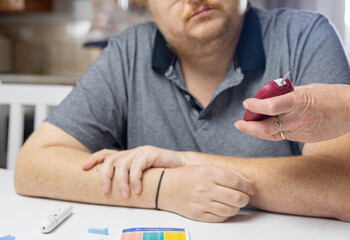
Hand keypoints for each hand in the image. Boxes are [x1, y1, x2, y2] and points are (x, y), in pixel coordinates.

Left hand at [82, 146, 192, 196]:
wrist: (181, 165)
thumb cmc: (161, 171)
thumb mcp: (141, 174)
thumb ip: (129, 176)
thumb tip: (114, 188)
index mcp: (128, 155)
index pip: (107, 153)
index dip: (94, 159)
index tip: (84, 167)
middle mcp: (132, 152)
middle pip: (111, 160)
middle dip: (105, 176)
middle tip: (106, 191)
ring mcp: (141, 151)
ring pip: (122, 165)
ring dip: (121, 182)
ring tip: (126, 194)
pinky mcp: (150, 154)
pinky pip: (137, 166)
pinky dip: (135, 179)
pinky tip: (138, 189)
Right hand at [159, 165, 255, 221]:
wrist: (163, 187)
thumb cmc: (186, 176)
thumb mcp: (206, 167)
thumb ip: (228, 173)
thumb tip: (249, 182)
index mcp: (207, 173)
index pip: (237, 181)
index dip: (248, 186)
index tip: (251, 187)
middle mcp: (205, 188)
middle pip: (237, 198)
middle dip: (246, 198)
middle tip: (245, 196)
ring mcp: (201, 203)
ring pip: (231, 210)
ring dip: (237, 207)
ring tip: (234, 201)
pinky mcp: (198, 215)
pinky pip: (220, 218)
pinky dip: (226, 214)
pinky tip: (223, 207)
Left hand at [235, 84, 349, 142]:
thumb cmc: (332, 96)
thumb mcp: (307, 89)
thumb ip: (288, 94)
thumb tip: (272, 96)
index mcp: (299, 101)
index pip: (271, 106)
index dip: (255, 106)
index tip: (246, 103)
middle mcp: (298, 118)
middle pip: (267, 128)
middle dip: (249, 127)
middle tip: (238, 124)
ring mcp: (302, 131)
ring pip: (273, 135)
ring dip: (258, 131)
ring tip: (247, 126)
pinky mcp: (306, 138)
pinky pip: (284, 136)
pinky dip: (273, 132)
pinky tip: (267, 127)